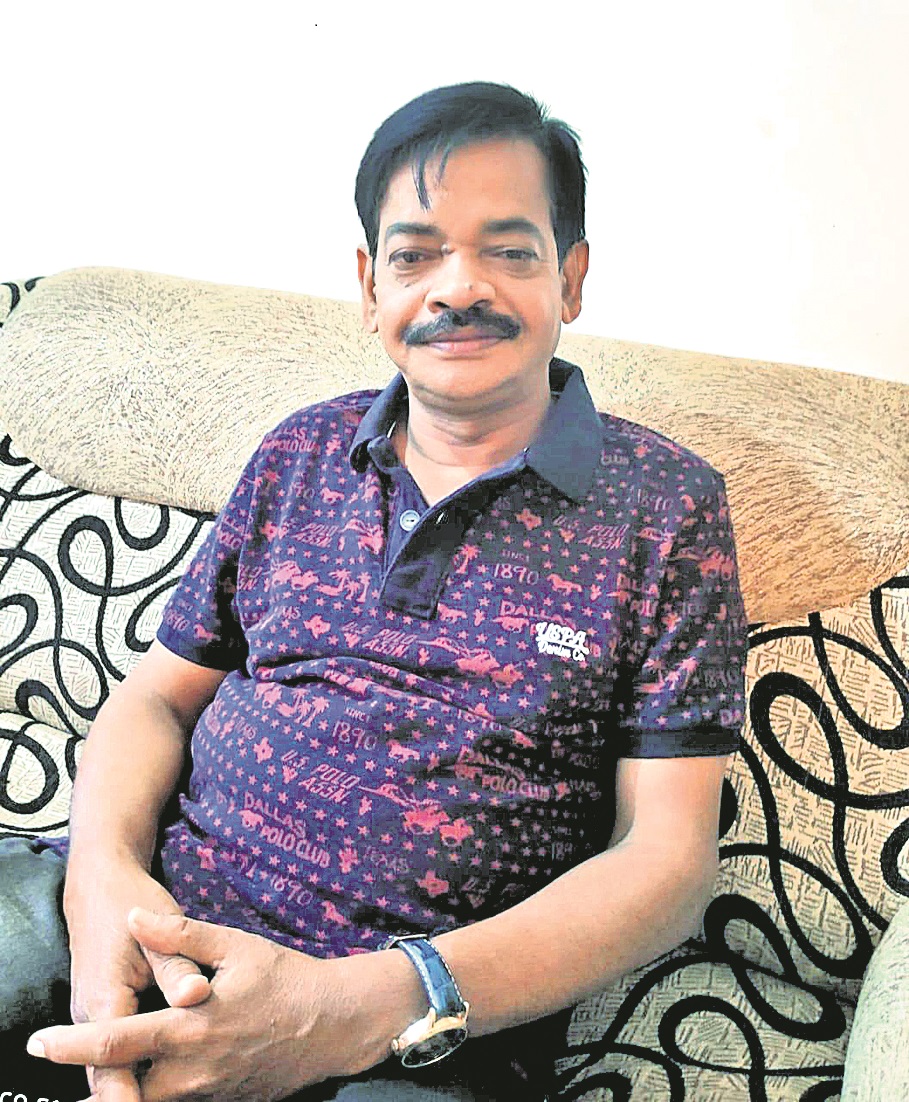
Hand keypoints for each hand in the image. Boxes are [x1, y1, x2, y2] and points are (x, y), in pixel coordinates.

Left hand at [29, 907, 405, 1101]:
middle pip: (123, 1088)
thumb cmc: (288, 979)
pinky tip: (154, 1072)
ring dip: (123, 1087)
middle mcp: (193, 1072)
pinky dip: (157, 1090)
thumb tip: (134, 919)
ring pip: (150, 1099)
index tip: (39, 1043)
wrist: (337, 1025)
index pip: (118, 1042)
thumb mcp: (237, 946)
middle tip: (62, 1057)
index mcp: (191, 1030)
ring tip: (104, 1068)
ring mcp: (209, 1095)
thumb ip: (181, 936)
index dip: (74, 1044)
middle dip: (91, 1080)